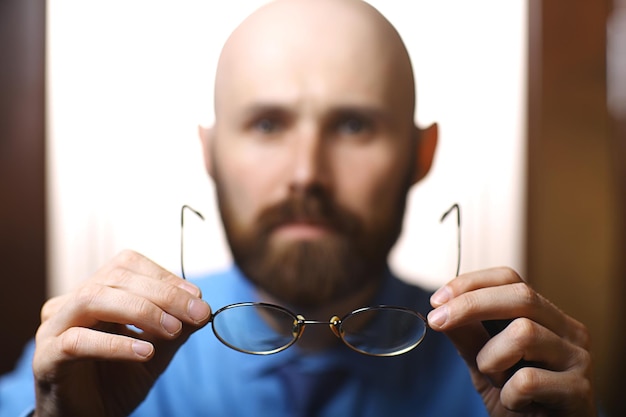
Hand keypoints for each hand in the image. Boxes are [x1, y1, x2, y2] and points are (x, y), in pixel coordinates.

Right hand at [32, 250, 211, 416]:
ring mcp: (54, 328)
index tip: (197, 297)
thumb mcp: (155, 351)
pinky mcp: (46, 358)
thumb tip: (203, 306)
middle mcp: (71, 304)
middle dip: (163, 294)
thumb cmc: (116, 382)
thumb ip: (176, 328)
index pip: (128, 266)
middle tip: (196, 313)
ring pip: (92, 299)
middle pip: (115, 278)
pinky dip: (116, 343)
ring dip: (141, 310)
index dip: (164, 277)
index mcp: (96, 293)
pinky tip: (145, 352)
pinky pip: (77, 341)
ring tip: (173, 330)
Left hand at [427, 267, 595, 416]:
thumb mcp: (485, 364)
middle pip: (521, 296)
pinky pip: (527, 380)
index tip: (437, 300)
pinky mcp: (579, 391)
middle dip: (471, 305)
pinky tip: (517, 404)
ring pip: (524, 333)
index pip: (510, 279)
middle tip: (437, 321)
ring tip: (497, 381)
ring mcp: (578, 358)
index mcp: (546, 317)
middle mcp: (569, 330)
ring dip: (492, 359)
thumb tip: (440, 307)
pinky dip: (509, 394)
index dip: (471, 283)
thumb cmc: (520, 401)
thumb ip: (468, 336)